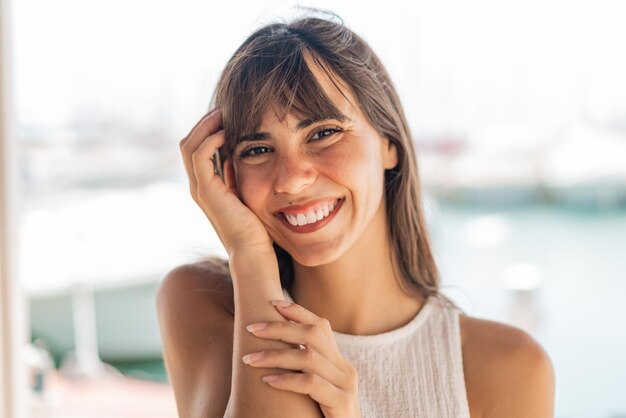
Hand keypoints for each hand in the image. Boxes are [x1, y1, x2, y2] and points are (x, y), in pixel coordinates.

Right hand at [179, 109, 272, 254]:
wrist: (253, 252)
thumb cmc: (255, 227)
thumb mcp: (247, 193)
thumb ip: (239, 174)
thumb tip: (243, 152)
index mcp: (206, 185)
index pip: (197, 147)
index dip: (208, 128)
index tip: (228, 114)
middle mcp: (198, 185)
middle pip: (188, 142)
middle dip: (205, 121)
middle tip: (224, 107)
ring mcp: (200, 188)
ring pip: (189, 145)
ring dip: (206, 125)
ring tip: (224, 112)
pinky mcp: (207, 191)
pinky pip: (200, 156)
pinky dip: (210, 139)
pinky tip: (227, 131)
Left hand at [242, 300, 361, 417]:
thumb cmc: (324, 417)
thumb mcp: (316, 390)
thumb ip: (304, 369)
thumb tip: (271, 350)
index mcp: (338, 361)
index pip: (320, 325)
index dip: (297, 311)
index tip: (272, 303)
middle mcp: (345, 368)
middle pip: (313, 333)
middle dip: (280, 327)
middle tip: (251, 329)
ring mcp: (345, 385)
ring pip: (308, 357)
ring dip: (275, 355)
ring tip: (249, 359)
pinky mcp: (341, 403)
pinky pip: (311, 384)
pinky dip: (287, 380)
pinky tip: (268, 382)